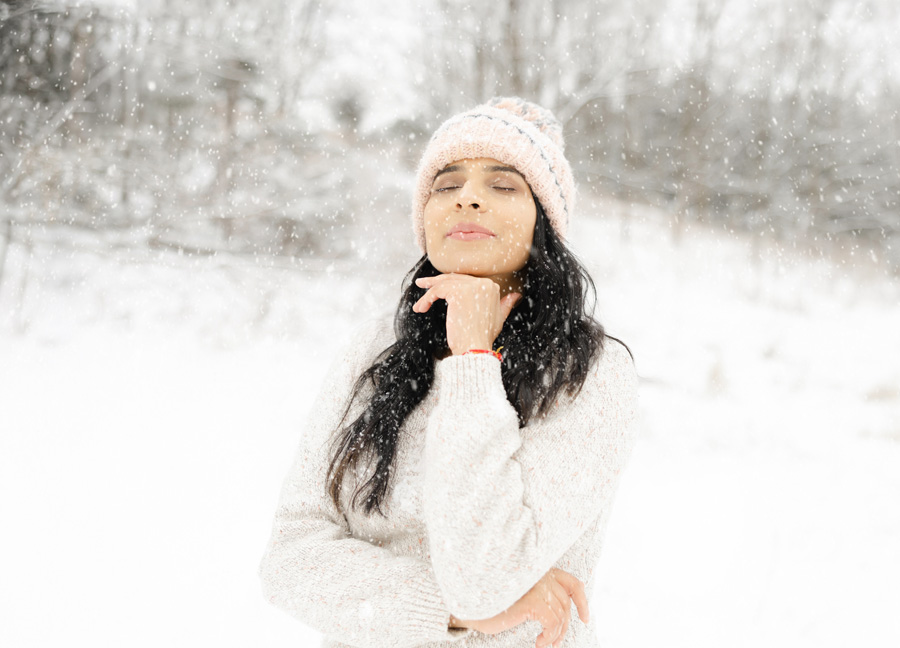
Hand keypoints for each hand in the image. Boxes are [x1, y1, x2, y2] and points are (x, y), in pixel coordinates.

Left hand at [412, 273, 520, 355]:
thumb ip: (505, 305)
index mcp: (491, 287)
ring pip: (443, 284)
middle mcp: (483, 284)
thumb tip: (516, 296)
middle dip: (435, 282)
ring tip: (419, 305)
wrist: (476, 348)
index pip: (465, 280)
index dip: (450, 284)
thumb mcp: (498, 318)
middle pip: (453, 279)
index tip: (436, 288)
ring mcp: (471, 287)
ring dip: (428, 294)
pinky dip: (427, 299)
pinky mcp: (458, 293)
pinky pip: (437, 290)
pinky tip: (421, 307)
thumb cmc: (483, 338)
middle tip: (422, 284)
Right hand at [450, 568, 589, 647]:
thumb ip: (542, 592)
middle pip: (567, 604)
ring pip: (561, 616)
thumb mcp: (521, 594)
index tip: (585, 619)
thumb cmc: (491, 600)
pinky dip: (549, 637)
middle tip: (556, 641)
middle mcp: (541, 574)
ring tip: (545, 644)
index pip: (572, 582)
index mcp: (539, 569)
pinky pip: (553, 624)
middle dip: (564, 626)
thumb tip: (566, 609)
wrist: (468, 603)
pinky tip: (538, 644)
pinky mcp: (534, 602)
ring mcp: (538, 586)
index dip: (583, 601)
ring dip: (556, 635)